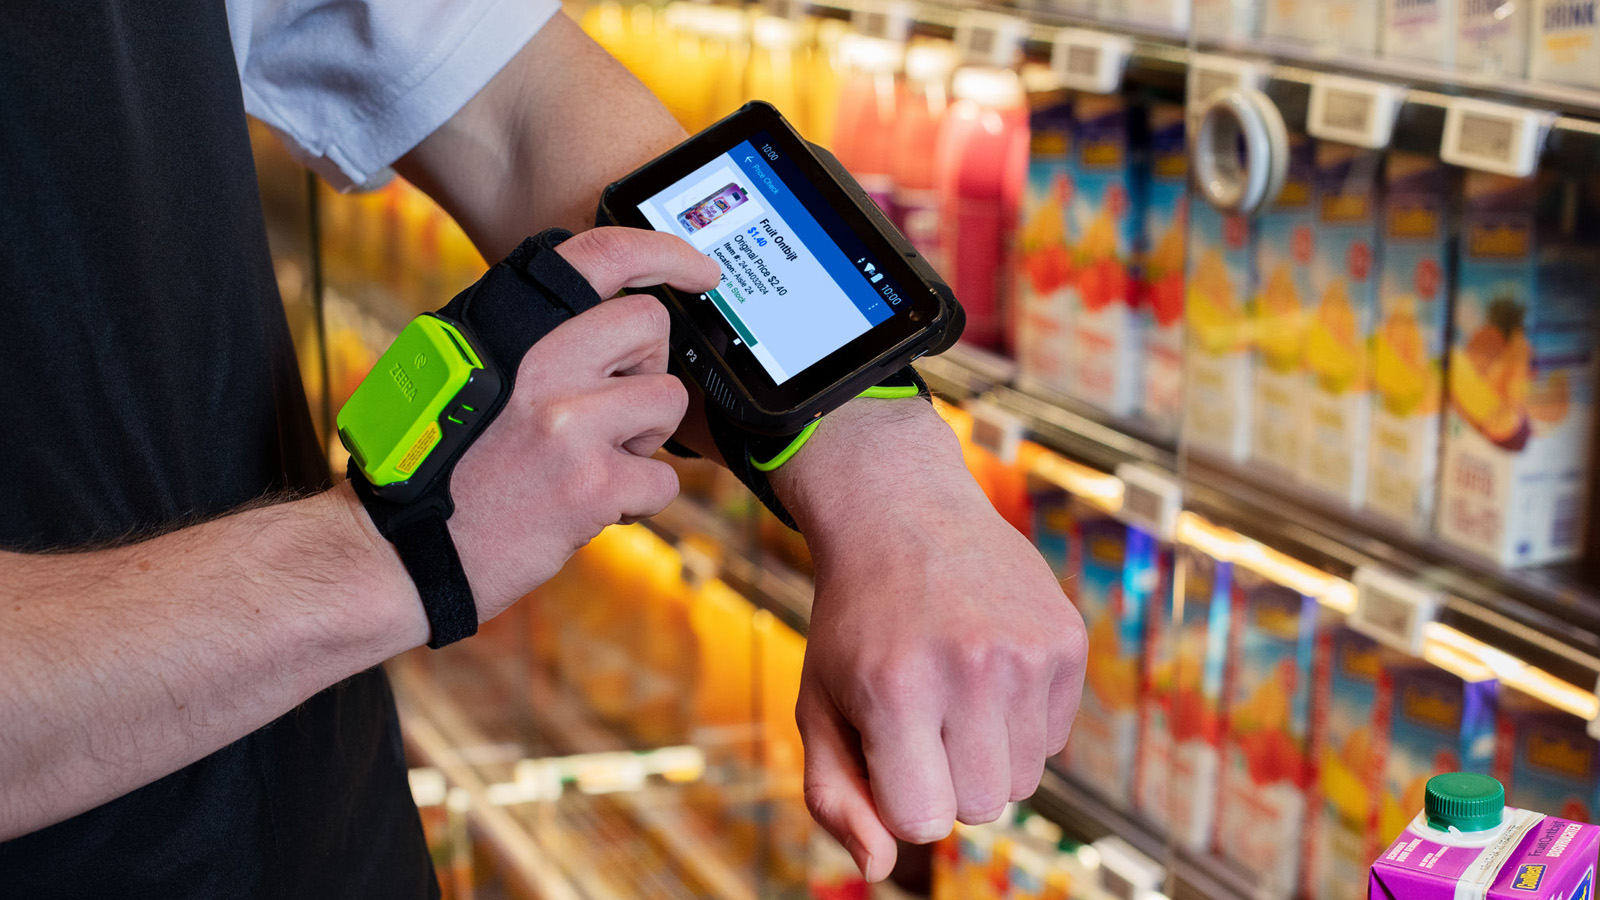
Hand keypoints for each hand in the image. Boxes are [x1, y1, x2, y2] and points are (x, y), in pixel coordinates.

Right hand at [446, 228, 719, 614]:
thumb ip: (533, 339)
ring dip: (643, 438)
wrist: (400, 548)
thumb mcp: (463, 368)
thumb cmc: (436, 461)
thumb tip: (606, 318)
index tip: (701, 272)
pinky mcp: (592, 484)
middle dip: (647, 367)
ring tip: (590, 461)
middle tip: (612, 407)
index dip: (666, 253)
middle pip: (652, 324)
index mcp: (509, 327)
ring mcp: (569, 421)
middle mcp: (540, 361)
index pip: (602, 255)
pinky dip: (635, 500)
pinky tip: (586, 506)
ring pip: (668, 400)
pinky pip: (662, 479)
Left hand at [773, 400, 1085, 881]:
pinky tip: (988, 664)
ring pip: (1024, 781)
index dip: (902, 794)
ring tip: (953, 687)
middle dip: (944, 777)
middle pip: (979, 807)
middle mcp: (969, 669)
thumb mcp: (818, 702)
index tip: (887, 748)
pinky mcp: (1067, 641)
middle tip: (920, 714)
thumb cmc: (853, 623)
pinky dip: (1022, 720)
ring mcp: (1026, 653)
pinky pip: (1054, 739)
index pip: (924, 820)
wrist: (902, 512)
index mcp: (896, 690)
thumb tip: (879, 868)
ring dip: (987, 753)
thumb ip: (834, 796)